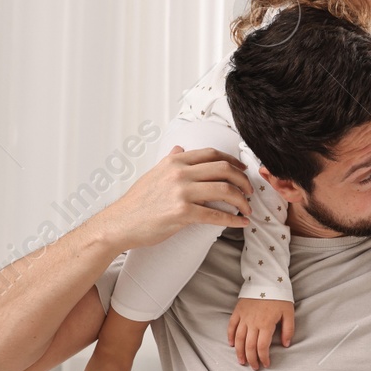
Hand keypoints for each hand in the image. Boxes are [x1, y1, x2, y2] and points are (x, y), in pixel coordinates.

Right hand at [96, 146, 252, 250]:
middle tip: (250, 191)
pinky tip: (241, 223)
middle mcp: (179, 173)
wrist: (120, 223)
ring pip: (224, 190)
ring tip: (247, 208)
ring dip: (242, 200)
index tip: (243, 170)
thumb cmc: (137, 202)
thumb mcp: (154, 173)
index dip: (232, 161)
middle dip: (242, 180)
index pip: (212, 154)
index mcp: (175, 161)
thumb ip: (170, 159)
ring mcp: (181, 192)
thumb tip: (180, 147)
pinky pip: (216, 215)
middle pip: (223, 170)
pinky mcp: (182, 213)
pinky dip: (233, 220)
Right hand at [227, 298, 295, 370]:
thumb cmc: (280, 297)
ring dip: (239, 352)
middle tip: (254, 367)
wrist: (267, 280)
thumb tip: (286, 345)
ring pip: (238, 339)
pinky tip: (231, 345)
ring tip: (242, 361)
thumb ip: (288, 330)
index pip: (262, 347)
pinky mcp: (238, 312)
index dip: (263, 358)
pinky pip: (231, 326)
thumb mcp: (289, 313)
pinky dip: (230, 337)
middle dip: (251, 359)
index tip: (266, 364)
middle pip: (249, 346)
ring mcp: (244, 317)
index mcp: (266, 324)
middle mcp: (253, 323)